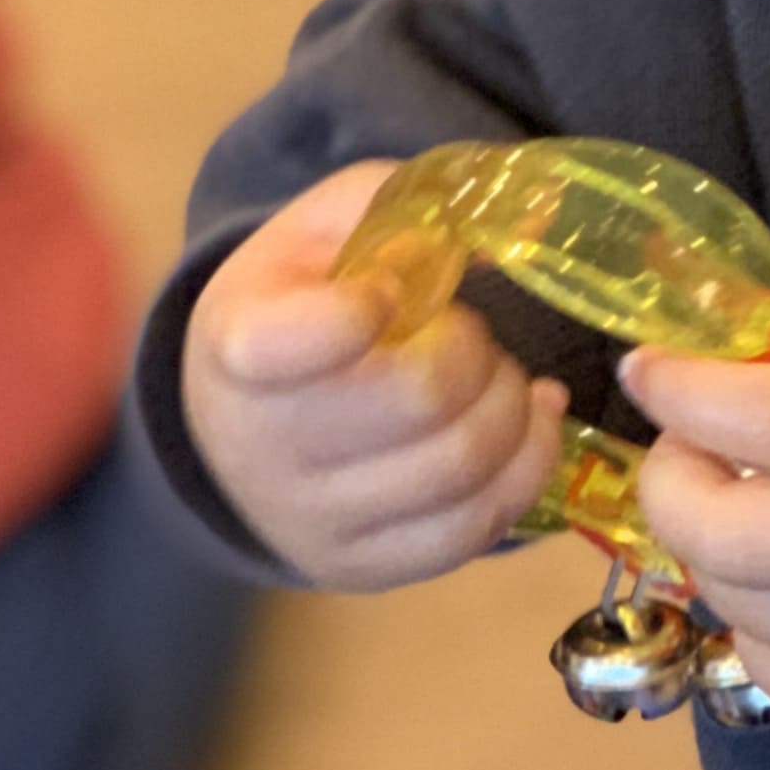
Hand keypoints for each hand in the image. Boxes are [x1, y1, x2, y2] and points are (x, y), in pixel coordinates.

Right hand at [181, 161, 564, 587]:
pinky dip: (526, 467)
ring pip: (460, 468)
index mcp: (238, 342)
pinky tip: (528, 421)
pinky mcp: (363, 566)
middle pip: (419, 398)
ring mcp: (310, 520)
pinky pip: (473, 531)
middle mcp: (260, 446)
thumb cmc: (304, 299)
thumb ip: (411, 203)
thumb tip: (531, 219)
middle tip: (471, 332)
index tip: (383, 293)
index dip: (360, 310)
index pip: (288, 343)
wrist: (243, 420)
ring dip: (511, 407)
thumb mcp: (333, 225)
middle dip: (477, 350)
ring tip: (501, 377)